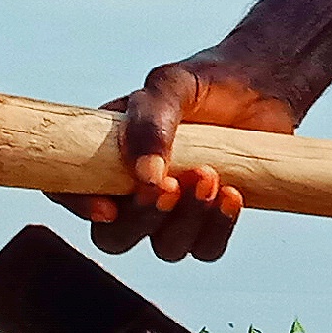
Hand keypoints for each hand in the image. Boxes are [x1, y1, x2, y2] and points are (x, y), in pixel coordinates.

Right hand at [58, 57, 299, 264]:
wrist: (263, 86)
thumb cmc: (207, 82)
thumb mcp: (171, 85)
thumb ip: (150, 119)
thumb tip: (144, 173)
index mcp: (108, 155)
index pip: (68, 189)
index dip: (77, 205)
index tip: (108, 207)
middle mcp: (134, 191)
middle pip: (114, 237)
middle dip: (141, 219)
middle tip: (169, 186)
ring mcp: (173, 213)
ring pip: (165, 247)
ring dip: (186, 220)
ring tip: (210, 176)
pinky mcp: (211, 223)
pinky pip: (207, 249)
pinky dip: (218, 228)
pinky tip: (232, 195)